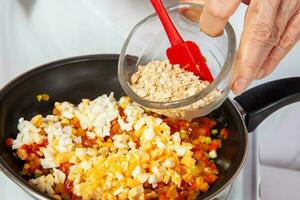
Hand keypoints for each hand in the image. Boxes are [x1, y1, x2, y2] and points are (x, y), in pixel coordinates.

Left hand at [181, 0, 299, 93]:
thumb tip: (187, 7)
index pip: (221, 7)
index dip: (210, 23)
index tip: (208, 27)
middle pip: (258, 31)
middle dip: (245, 62)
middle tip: (235, 83)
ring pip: (276, 36)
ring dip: (261, 63)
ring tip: (247, 80)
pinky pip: (292, 33)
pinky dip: (278, 53)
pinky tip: (265, 66)